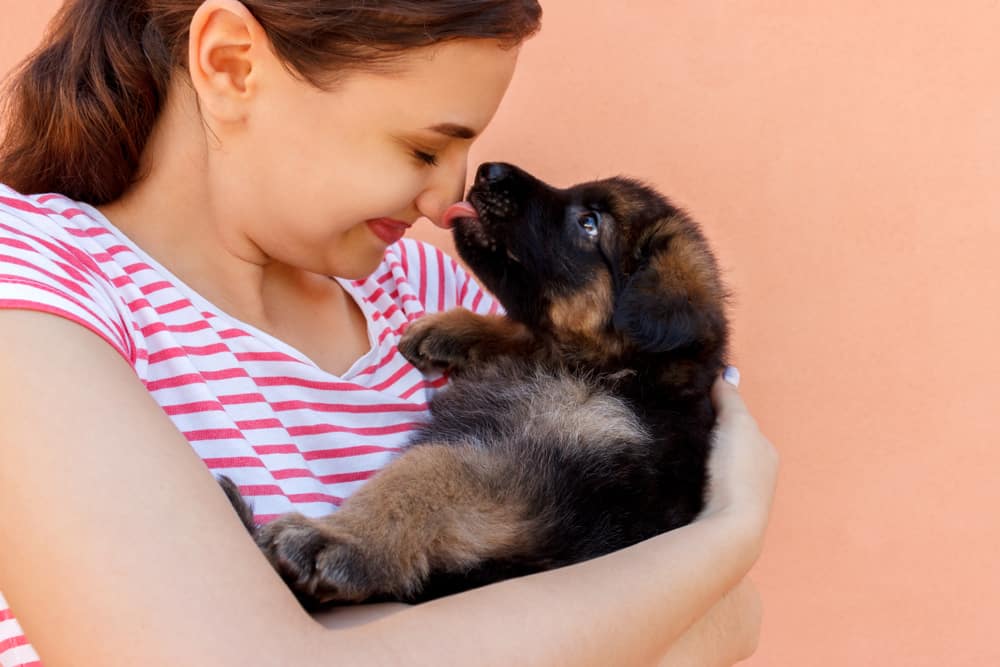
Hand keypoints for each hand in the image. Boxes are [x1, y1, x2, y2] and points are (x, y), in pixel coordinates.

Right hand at [699, 368, 778, 554]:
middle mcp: (760, 476)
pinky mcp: (722, 515)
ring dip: (703, 462)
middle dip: (713, 440)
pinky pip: (708, 488)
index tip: (698, 407)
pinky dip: (696, 480)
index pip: (744, 425)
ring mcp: (742, 499)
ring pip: (719, 470)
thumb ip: (731, 398)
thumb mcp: (736, 423)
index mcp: (767, 453)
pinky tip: (681, 479)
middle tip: (683, 428)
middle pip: (731, 448)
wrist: (730, 528)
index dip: (724, 414)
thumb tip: (727, 372)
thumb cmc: (738, 472)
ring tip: (677, 452)